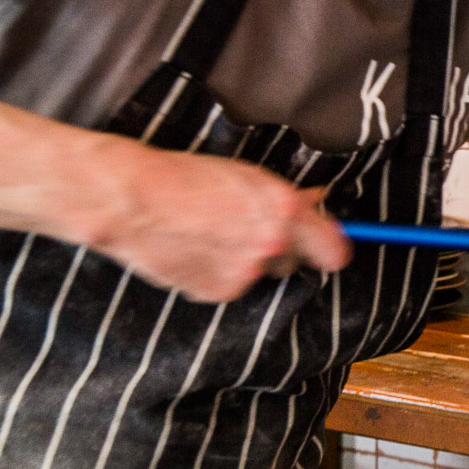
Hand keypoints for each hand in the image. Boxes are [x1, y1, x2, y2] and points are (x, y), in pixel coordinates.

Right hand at [77, 136, 351, 302]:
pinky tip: (199, 249)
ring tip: (215, 234)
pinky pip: (234, 285)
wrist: (132, 200)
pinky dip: (222, 272)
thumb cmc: (186, 178)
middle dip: (284, 248)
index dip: (331, 247)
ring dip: (251, 260)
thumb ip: (289, 198)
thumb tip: (319, 202)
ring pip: (264, 273)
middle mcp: (271, 246)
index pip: (336, 250)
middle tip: (251, 228)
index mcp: (284, 211)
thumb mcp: (246, 176)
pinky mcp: (218, 291)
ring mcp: (245, 272)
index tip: (326, 245)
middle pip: (297, 261)